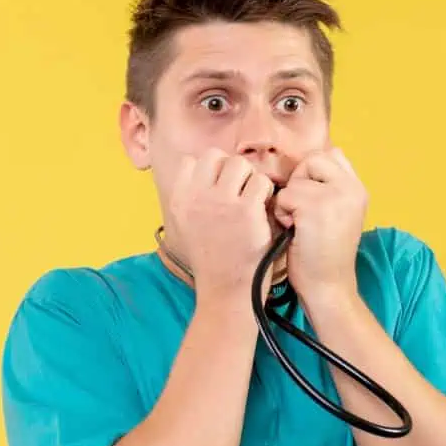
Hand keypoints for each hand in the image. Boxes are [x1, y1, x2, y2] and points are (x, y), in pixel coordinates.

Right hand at [167, 149, 276, 302]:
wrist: (226, 289)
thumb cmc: (211, 258)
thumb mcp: (185, 226)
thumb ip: (190, 198)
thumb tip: (199, 168)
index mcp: (179, 199)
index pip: (192, 161)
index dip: (209, 171)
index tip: (219, 189)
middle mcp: (196, 197)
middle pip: (215, 156)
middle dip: (230, 170)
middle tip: (239, 192)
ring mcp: (221, 202)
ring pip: (240, 164)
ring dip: (250, 179)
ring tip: (252, 200)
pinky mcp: (246, 211)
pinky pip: (261, 182)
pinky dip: (266, 194)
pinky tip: (262, 210)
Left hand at [272, 148, 366, 304]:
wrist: (328, 288)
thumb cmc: (323, 256)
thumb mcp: (337, 215)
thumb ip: (328, 189)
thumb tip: (302, 168)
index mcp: (358, 189)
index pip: (332, 155)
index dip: (313, 173)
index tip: (310, 200)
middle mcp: (352, 188)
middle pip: (313, 160)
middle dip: (299, 183)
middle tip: (302, 213)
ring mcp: (336, 195)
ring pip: (296, 179)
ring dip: (289, 201)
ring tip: (298, 225)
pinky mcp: (316, 206)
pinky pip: (285, 196)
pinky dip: (282, 214)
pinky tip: (293, 232)